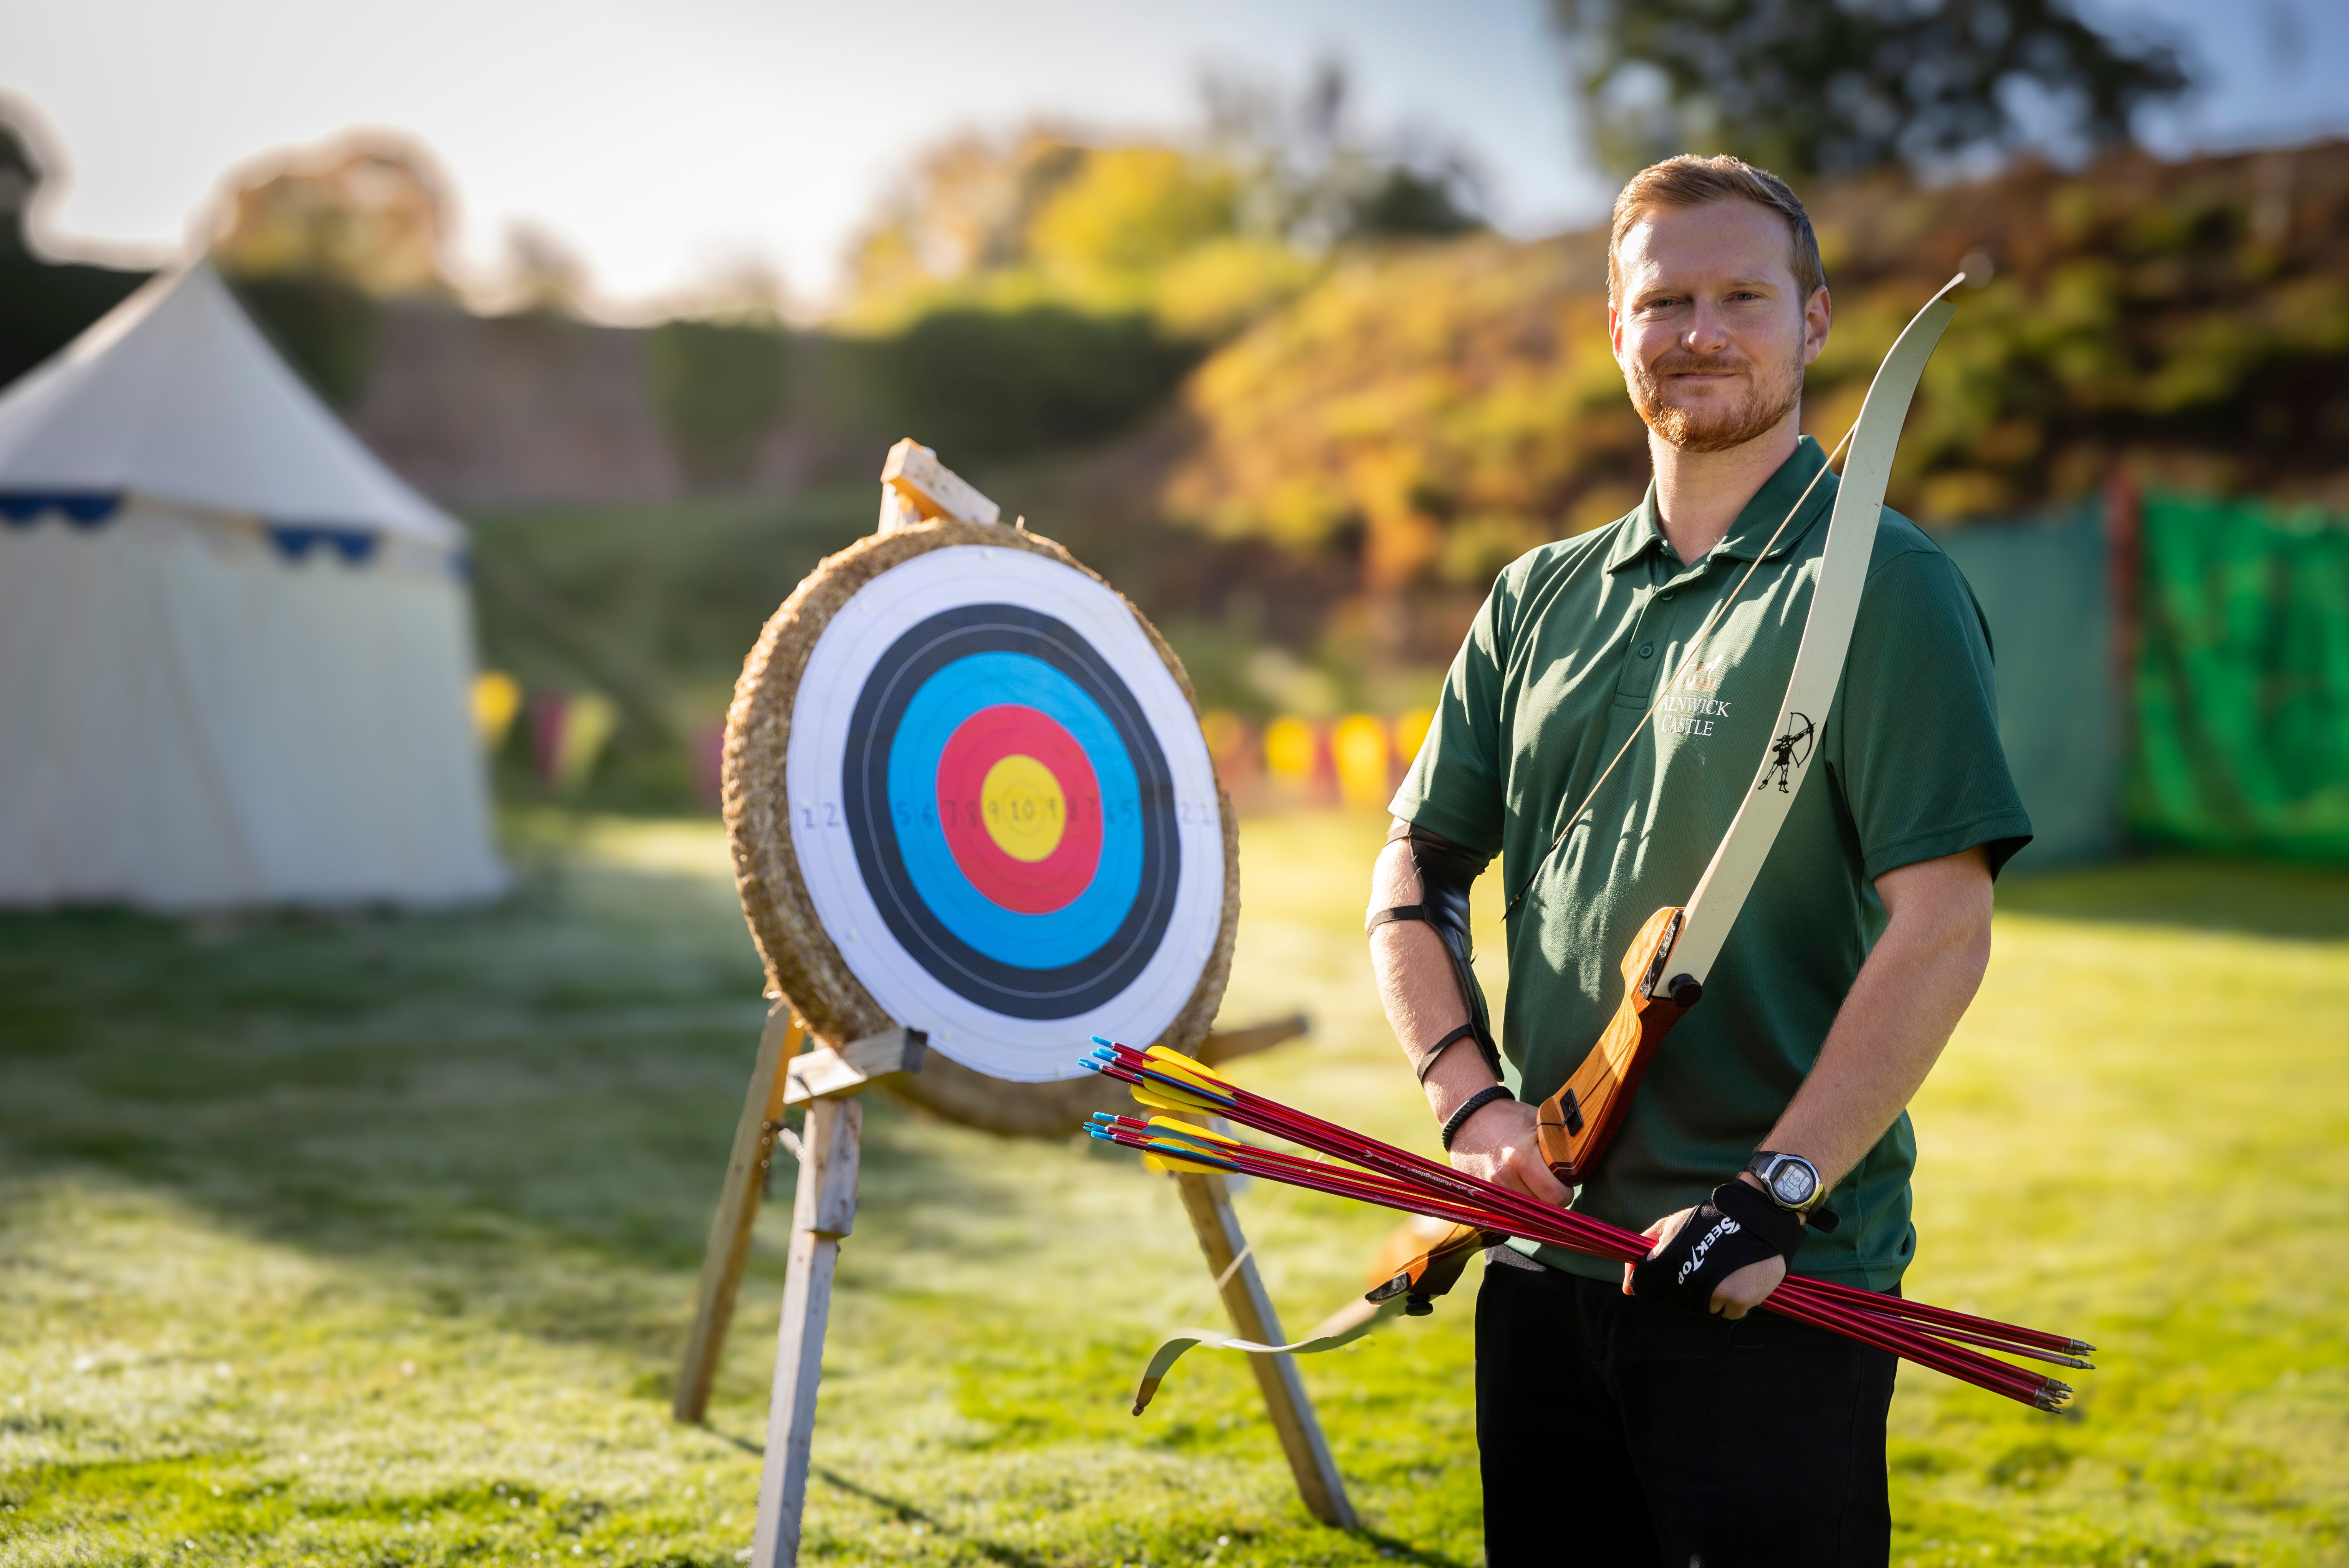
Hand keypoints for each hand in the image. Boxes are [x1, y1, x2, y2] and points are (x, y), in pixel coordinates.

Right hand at [1447, 1098, 1572, 1206]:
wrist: (1468, 1118)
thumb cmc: (1508, 1118)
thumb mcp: (1539, 1122)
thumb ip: (1560, 1144)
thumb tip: (1584, 1162)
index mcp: (1520, 1158)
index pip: (1555, 1196)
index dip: (1566, 1193)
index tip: (1566, 1184)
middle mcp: (1503, 1178)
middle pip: (1540, 1211)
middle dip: (1550, 1201)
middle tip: (1552, 1186)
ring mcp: (1489, 1190)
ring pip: (1523, 1215)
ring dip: (1533, 1206)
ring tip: (1533, 1185)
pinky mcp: (1481, 1197)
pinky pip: (1506, 1212)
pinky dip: (1515, 1206)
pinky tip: (1517, 1188)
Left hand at [1621, 1203, 1787, 1319]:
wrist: (1758, 1217)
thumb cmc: (1711, 1220)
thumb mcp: (1673, 1224)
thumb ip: (1646, 1249)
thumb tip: (1626, 1288)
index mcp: (1668, 1259)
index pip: (1645, 1289)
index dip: (1653, 1284)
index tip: (1667, 1277)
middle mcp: (1687, 1278)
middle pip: (1674, 1302)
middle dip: (1684, 1289)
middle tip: (1702, 1267)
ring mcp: (1713, 1292)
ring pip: (1701, 1310)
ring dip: (1709, 1297)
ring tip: (1721, 1271)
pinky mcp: (1737, 1301)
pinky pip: (1727, 1313)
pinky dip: (1733, 1303)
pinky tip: (1739, 1279)